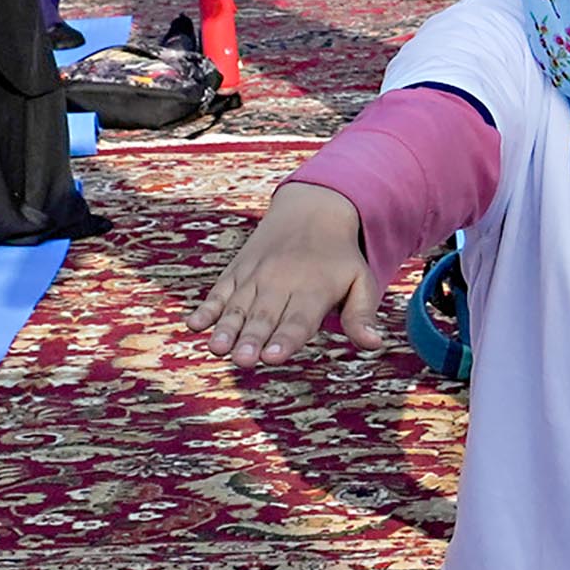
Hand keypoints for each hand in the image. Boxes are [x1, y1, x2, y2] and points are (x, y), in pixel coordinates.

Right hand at [205, 183, 385, 365]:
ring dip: (226, 329)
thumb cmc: (340, 257)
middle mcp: (281, 283)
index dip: (286, 339)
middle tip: (243, 360)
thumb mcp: (360, 281)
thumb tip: (376, 345)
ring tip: (216, 348)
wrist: (312, 209)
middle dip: (252, 340)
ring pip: (239, 307)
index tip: (273, 357)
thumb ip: (362, 315)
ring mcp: (256, 277)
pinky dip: (207, 307)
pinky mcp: (237, 273)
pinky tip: (193, 324)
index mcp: (313, 291)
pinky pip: (220, 291)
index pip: (298, 320)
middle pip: (265, 317)